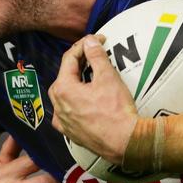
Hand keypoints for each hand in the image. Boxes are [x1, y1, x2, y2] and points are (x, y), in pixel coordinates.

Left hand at [49, 35, 137, 164]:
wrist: (124, 142)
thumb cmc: (115, 110)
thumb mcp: (107, 76)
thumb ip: (96, 56)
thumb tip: (90, 41)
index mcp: (63, 89)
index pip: (69, 59)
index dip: (84, 46)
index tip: (98, 40)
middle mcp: (58, 105)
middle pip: (64, 76)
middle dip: (77, 63)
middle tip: (93, 56)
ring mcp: (63, 121)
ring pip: (63, 95)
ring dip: (74, 83)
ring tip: (88, 77)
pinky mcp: (71, 133)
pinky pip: (67, 114)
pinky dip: (72, 104)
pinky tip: (81, 103)